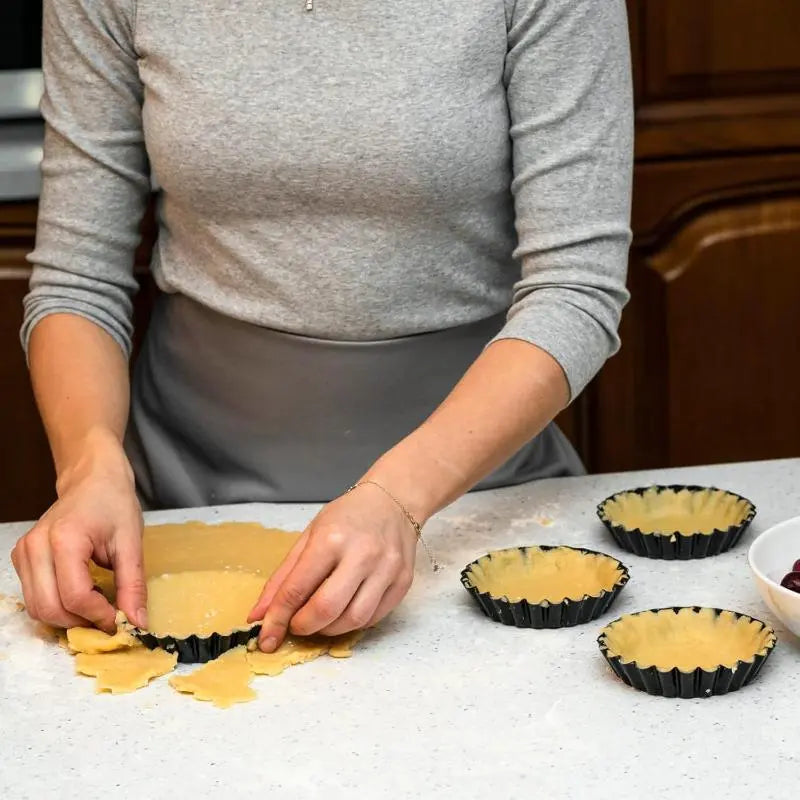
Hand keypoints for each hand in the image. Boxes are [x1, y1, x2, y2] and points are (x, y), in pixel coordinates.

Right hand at [10, 430, 145, 632]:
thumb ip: (132, 585)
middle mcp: (36, 547)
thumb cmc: (114, 503)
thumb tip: (136, 623)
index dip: (99, 616)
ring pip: (38, 608)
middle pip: (50, 608)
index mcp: (65, 539)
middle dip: (82, 622)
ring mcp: (24, 553)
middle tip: (110, 619)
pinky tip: (82, 594)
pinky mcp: (21, 558)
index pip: (75, 596)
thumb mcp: (131, 543)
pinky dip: (57, 606)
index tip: (121, 621)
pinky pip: (34, 597)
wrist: (92, 479)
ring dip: (68, 618)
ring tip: (98, 606)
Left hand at [249, 483, 416, 650]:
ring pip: (353, 620)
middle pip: (326, 609)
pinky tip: (344, 611)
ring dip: (329, 630)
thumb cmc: (348, 516)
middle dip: (304, 627)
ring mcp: (387, 569)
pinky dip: (353, 623)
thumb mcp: (310, 535)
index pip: (298, 588)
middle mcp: (362, 554)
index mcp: (331, 538)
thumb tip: (260, 615)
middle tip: (296, 626)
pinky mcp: (403, 582)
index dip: (278, 618)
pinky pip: (374, 617)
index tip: (267, 638)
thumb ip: (284, 577)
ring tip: (320, 619)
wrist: (393, 500)